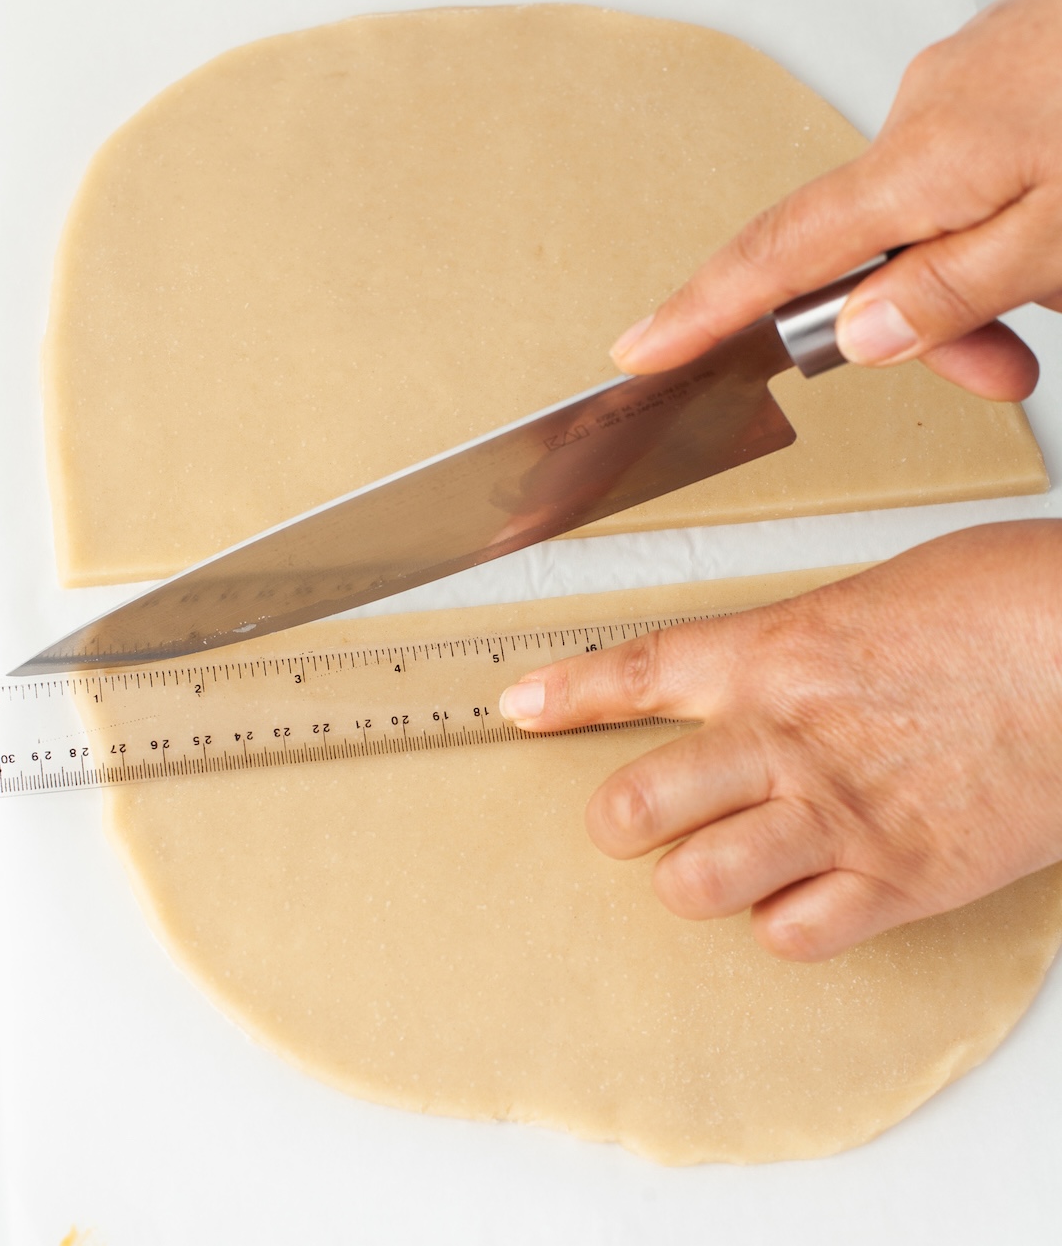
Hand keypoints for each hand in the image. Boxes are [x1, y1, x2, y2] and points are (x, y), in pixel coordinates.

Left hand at [498, 521, 1061, 960]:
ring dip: (691, 879)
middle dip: (614, 817)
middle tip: (630, 816)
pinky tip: (802, 897)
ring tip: (714, 863)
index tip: (518, 704)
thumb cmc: (1010, 602)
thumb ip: (809, 639)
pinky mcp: (902, 881)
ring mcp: (838, 817)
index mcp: (777, 651)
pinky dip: (783, 925)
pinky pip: (795, 935)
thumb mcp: (880, 594)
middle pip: (636, 804)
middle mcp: (787, 739)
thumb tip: (789, 664)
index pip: (637, 673)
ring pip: (696, 883)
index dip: (565, 694)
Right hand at [610, 0, 1061, 401]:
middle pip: (875, 249)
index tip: (642, 348)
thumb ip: (958, 287)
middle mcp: (928, 115)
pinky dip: (1018, 222)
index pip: (777, 251)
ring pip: (941, 215)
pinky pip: (982, 170)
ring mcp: (970, 84)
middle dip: (931, 324)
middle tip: (1007, 376)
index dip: (703, 309)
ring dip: (993, 276)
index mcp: (924, 160)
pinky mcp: (1013, 72)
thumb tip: (861, 330)